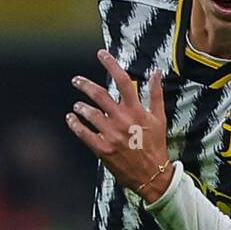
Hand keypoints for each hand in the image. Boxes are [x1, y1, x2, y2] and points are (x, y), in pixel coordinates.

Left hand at [65, 49, 173, 201]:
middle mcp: (122, 120)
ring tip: (77, 106)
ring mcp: (111, 135)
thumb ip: (155, 94)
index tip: (101, 54)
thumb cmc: (155, 146)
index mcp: (136, 110)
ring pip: (89, 114)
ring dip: (80, 107)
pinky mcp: (102, 149)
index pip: (122, 81)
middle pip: (99, 95)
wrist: (152, 175)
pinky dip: (75, 124)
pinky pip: (84, 133)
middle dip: (85, 85)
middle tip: (76, 80)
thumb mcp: (159, 119)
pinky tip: (71, 119)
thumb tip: (157, 71)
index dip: (111, 64)